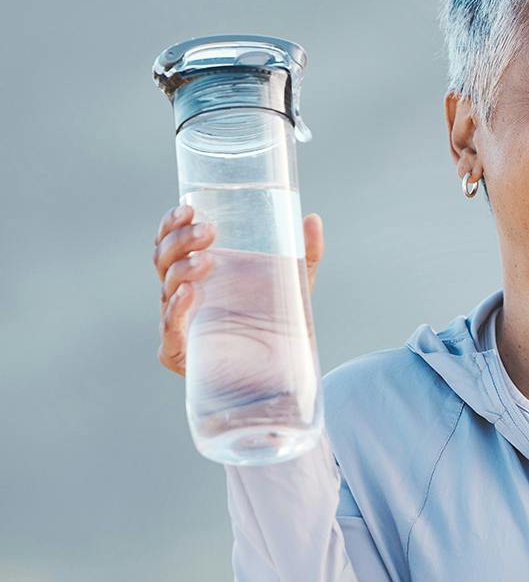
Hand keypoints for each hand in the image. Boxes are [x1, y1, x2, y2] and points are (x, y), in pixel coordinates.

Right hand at [152, 204, 324, 376]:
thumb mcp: (295, 282)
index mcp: (197, 271)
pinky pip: (169, 330)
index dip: (171, 223)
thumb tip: (312, 218)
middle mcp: (182, 294)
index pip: (170, 241)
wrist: (287, 373)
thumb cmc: (281, 322)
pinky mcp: (180, 353)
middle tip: (208, 231)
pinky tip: (189, 293)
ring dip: (182, 268)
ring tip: (208, 260)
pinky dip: (176, 310)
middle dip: (180, 241)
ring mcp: (179, 323)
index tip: (188, 208)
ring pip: (166, 288)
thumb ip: (305, 252)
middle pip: (163, 259)